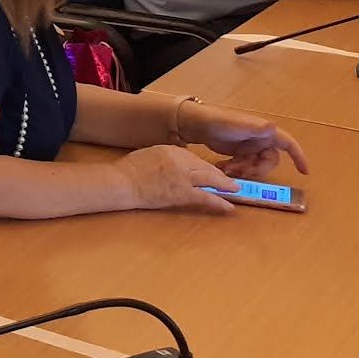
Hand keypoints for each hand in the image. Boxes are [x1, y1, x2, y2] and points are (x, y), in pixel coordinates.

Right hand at [116, 144, 237, 213]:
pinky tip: (229, 207)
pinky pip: (206, 197)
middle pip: (206, 167)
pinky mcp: (183, 193)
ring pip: (211, 180)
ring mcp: (183, 177)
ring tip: (235, 190)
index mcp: (172, 150)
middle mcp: (181, 160)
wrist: (123, 182)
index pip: (194, 158)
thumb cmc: (131, 169)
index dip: (205, 167)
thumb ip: (168, 158)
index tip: (211, 173)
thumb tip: (181, 166)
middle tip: (231, 182)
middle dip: (220, 176)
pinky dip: (220, 202)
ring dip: (225, 186)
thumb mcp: (151, 154)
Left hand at [179, 103, 307, 179]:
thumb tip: (273, 128)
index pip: (289, 144)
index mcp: (266, 133)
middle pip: (270, 162)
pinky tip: (222, 167)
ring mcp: (250, 148)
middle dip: (257, 169)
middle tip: (241, 171)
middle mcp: (260, 140)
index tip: (305, 172)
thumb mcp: (240, 125)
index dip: (299, 157)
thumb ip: (256, 128)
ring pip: (256, 166)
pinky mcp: (238, 154)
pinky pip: (244, 166)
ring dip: (244, 170)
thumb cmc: (221, 121)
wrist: (199, 125)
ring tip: (227, 168)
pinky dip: (236, 169)